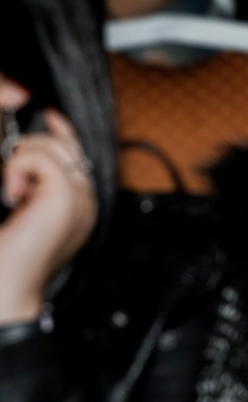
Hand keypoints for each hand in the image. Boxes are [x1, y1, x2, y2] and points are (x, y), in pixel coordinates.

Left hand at [0, 110, 97, 323]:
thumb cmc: (7, 252)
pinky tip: (12, 196)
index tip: (49, 117)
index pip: (77, 152)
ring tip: (11, 193)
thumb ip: (31, 177)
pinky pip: (40, 158)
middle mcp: (85, 199)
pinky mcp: (66, 196)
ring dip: (18, 162)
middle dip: (28, 150)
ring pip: (49, 147)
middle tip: (12, 184)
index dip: (62, 131)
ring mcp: (80, 197)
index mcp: (77, 204)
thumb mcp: (21, 204)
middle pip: (62, 144)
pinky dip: (16, 170)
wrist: (6, 284)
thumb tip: (35, 141)